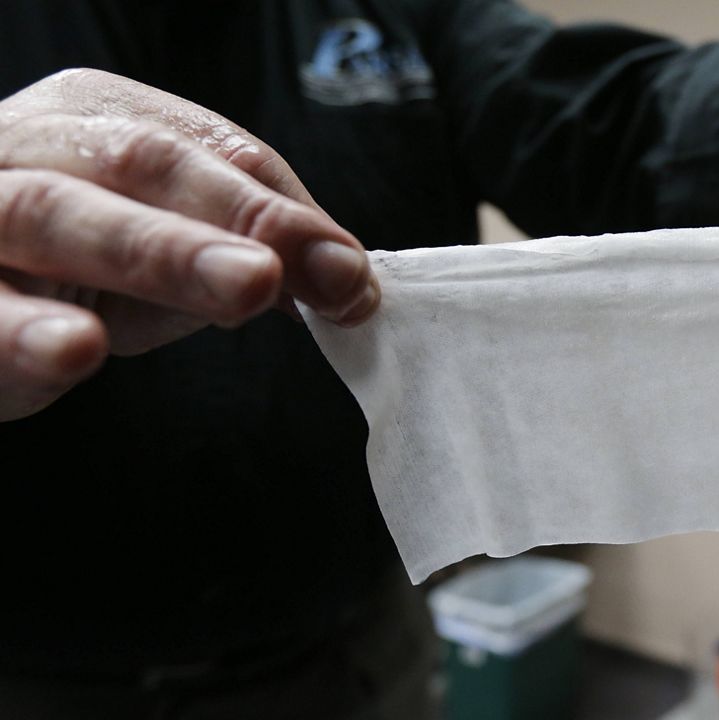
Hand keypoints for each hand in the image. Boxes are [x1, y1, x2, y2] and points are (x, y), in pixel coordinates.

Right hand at [0, 68, 378, 420]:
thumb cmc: (67, 263)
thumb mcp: (164, 247)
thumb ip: (246, 253)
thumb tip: (347, 283)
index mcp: (99, 117)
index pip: (212, 150)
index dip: (288, 212)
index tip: (351, 276)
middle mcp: (32, 145)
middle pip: (140, 163)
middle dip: (237, 216)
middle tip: (303, 270)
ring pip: (54, 214)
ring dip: (157, 251)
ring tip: (245, 285)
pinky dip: (26, 333)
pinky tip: (75, 348)